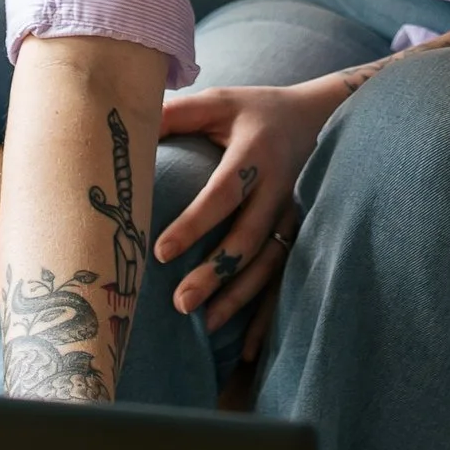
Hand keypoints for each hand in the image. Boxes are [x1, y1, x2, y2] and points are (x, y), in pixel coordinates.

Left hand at [153, 69, 359, 332]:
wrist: (321, 118)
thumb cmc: (257, 111)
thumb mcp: (221, 101)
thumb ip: (178, 114)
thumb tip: (128, 129)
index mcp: (256, 153)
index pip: (224, 192)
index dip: (195, 223)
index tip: (162, 251)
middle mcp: (279, 189)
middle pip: (247, 238)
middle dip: (216, 273)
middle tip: (181, 303)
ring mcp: (293, 216)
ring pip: (268, 265)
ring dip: (239, 298)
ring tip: (206, 325)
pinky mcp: (299, 234)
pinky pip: (284, 279)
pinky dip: (267, 315)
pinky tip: (247, 347)